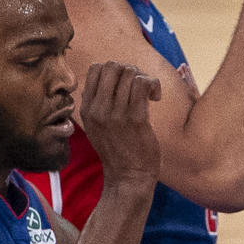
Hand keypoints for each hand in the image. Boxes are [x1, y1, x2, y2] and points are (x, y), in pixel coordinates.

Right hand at [80, 60, 161, 182]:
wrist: (128, 177)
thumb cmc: (117, 151)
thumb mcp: (96, 127)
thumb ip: (96, 103)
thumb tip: (108, 76)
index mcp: (87, 109)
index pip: (96, 69)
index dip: (114, 70)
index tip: (125, 85)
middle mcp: (98, 109)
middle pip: (112, 66)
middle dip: (129, 70)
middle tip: (139, 86)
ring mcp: (116, 114)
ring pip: (129, 72)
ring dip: (143, 77)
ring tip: (149, 93)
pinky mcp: (135, 119)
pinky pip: (142, 84)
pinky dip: (152, 84)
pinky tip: (155, 97)